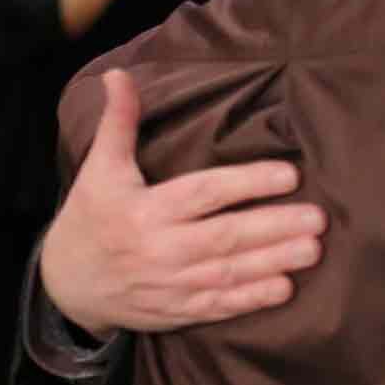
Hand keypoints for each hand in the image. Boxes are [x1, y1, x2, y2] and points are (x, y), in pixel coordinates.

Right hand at [40, 69, 327, 336]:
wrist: (66, 285)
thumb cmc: (91, 217)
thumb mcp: (100, 168)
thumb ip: (118, 122)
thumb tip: (119, 74)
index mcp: (145, 210)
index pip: (204, 193)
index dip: (247, 183)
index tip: (290, 175)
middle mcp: (161, 248)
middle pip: (225, 236)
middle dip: (274, 227)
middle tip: (318, 218)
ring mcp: (170, 283)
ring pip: (229, 273)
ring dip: (274, 262)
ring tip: (314, 250)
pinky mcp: (177, 310)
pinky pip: (219, 306)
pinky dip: (251, 300)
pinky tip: (286, 289)